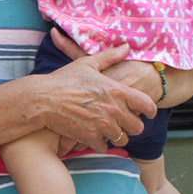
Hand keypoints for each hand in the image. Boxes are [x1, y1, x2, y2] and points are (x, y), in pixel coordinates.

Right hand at [38, 40, 152, 151]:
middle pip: (137, 127)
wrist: (42, 100)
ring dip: (115, 136)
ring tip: (106, 129)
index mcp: (117, 91)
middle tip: (123, 123)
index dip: (150, 111)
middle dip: (131, 126)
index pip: (148, 106)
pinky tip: (91, 135)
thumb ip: (110, 56)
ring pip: (121, 139)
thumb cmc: (64, 80)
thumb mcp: (88, 64)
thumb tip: (126, 47)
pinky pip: (103, 146)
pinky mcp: (90, 137)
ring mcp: (102, 125)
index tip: (146, 113)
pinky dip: (98, 143)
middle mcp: (114, 110)